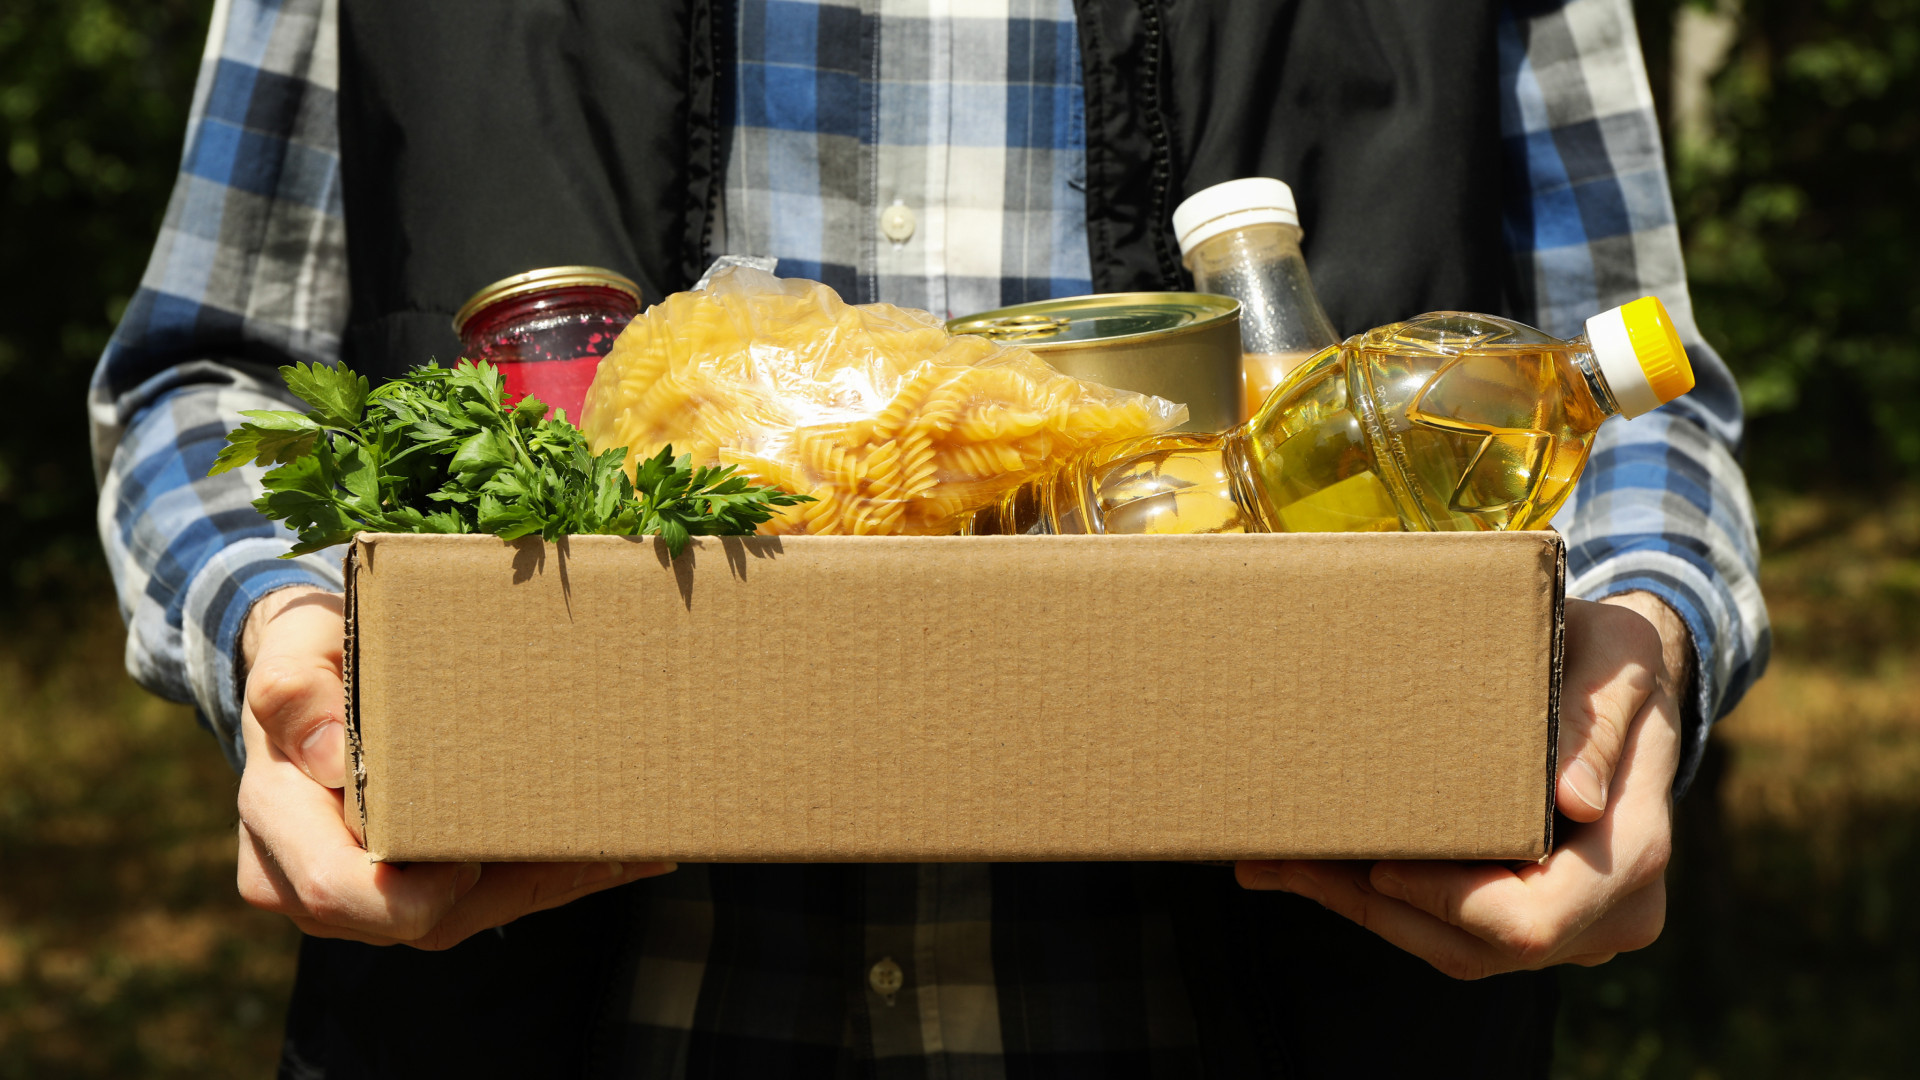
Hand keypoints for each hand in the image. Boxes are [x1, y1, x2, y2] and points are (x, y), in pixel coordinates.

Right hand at [233, 585, 674, 947]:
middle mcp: (309, 880)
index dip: (414, 890)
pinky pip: (486, 900)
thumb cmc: (308, 655)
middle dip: (517, 886)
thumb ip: (296, 689)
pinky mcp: (409, 891)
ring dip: (554, 881)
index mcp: (278, 823)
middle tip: (607, 842)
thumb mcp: (292, 650)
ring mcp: (362, 897)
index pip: (339, 891)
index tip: (478, 849)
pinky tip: (623, 851)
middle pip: (422, 918)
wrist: (308, 680)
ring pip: (468, 916)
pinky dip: (552, 875)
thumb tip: (330, 756)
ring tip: (637, 843)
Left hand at [1236, 592, 1689, 978]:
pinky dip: (1383, 902)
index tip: (1379, 862)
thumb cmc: (1614, 659)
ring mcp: (1574, 926)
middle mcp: (1611, 910)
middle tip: (1285, 860)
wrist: (1628, 684)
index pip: (1533, 920)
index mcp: (1633, 851)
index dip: (1449, 903)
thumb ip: (1596, 720)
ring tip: (1276, 864)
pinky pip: (1451, 932)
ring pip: (1454, 951)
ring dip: (1361, 909)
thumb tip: (1576, 801)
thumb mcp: (1617, 662)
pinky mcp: (1533, 917)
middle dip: (1375, 908)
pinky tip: (1315, 869)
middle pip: (1478, 949)